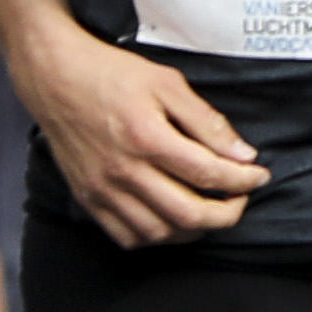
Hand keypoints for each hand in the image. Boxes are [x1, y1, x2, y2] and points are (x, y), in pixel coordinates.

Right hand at [15, 18, 268, 244]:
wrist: (53, 76)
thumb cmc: (111, 74)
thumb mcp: (167, 83)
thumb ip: (207, 122)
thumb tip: (243, 155)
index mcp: (147, 138)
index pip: (210, 175)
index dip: (244, 181)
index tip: (259, 176)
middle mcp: (123, 171)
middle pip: (189, 215)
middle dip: (228, 214)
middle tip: (241, 199)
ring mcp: (102, 189)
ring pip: (160, 233)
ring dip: (194, 230)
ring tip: (210, 211)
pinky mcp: (87, 197)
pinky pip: (126, 236)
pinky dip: (156, 237)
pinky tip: (171, 220)